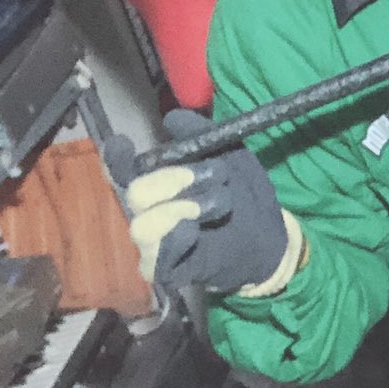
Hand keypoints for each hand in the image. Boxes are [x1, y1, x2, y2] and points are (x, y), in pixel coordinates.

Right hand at [102, 111, 301, 295]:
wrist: (271, 237)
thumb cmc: (245, 195)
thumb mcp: (232, 155)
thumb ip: (202, 135)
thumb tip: (172, 118)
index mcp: (161, 183)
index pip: (124, 170)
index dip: (117, 158)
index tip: (123, 142)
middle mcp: (151, 211)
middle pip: (137, 193)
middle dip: (174, 180)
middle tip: (217, 177)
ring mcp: (157, 243)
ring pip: (143, 226)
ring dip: (185, 209)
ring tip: (220, 207)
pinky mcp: (168, 269)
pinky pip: (155, 261)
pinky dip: (175, 241)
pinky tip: (195, 232)